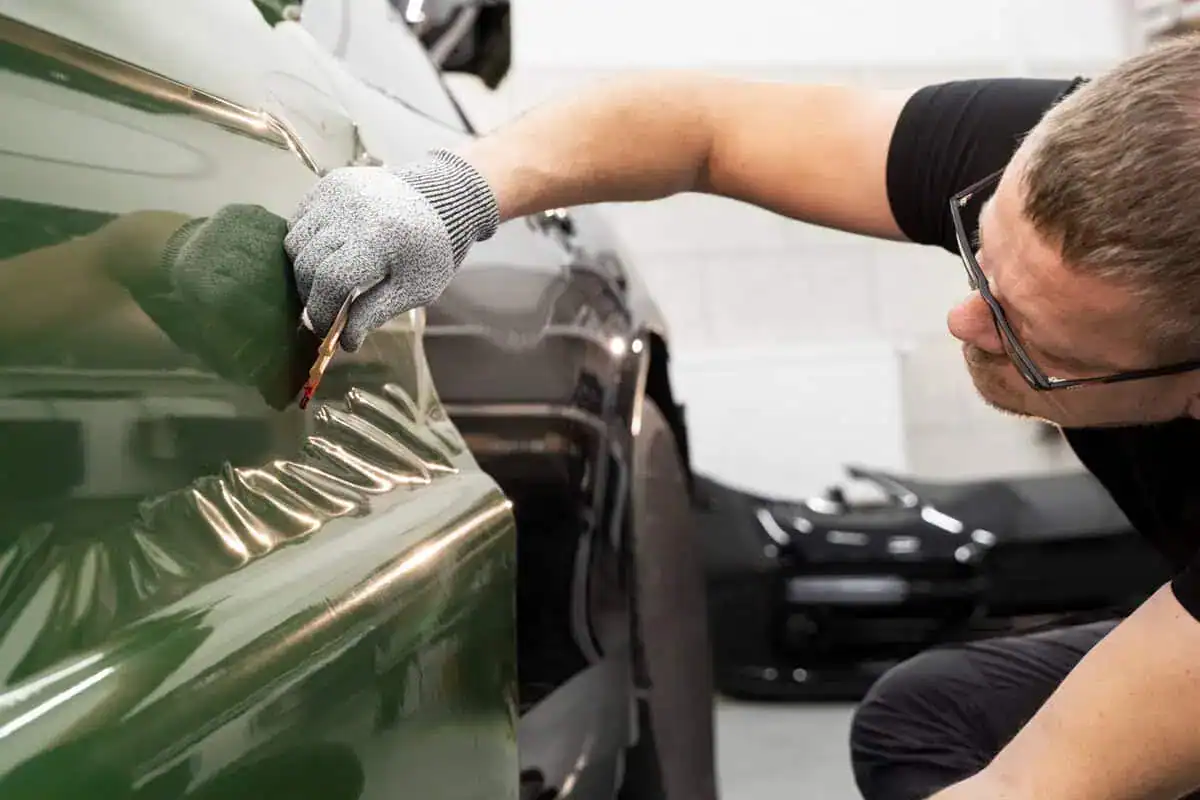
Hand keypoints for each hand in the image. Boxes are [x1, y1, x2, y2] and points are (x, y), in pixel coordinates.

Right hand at [284, 151, 499, 351]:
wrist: (441, 199)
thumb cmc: (431, 251)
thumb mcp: (414, 289)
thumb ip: (375, 312)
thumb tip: (345, 342)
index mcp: (378, 239)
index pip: (331, 281)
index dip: (323, 312)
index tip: (327, 331)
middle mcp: (351, 211)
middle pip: (307, 263)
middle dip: (311, 296)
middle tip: (324, 312)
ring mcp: (336, 192)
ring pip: (295, 242)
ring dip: (303, 270)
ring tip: (325, 284)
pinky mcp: (329, 183)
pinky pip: (298, 220)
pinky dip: (305, 243)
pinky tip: (326, 255)